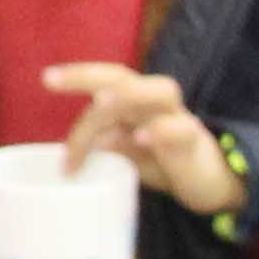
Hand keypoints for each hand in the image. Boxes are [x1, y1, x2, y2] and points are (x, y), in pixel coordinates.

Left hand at [46, 64, 239, 214]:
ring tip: (99, 104)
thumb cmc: (163, 162)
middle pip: (125, 78)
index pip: (108, 79)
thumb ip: (105, 146)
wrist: (212, 184)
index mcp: (136, 102)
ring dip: (127, 96)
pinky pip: (182, 130)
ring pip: (160, 92)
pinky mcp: (196, 145)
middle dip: (88, 75)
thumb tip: (71, 150)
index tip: (46, 78)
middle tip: (53, 81)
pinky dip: (161, 131)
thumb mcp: (128, 154)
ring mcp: (179, 120)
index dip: (79, 74)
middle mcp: (156, 104)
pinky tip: (140, 139)